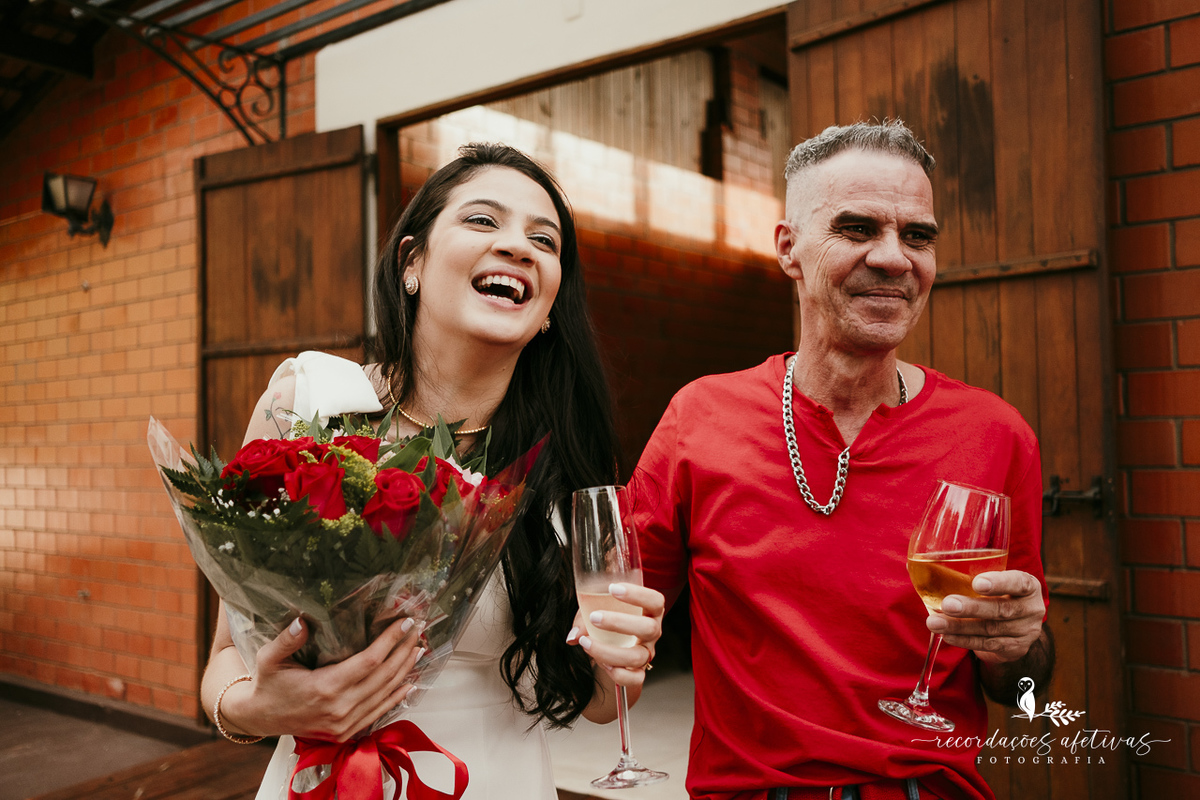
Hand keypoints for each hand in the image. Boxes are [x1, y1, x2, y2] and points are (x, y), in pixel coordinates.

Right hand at [226, 616, 423, 741]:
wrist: (259, 718)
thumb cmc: (267, 684)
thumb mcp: (268, 658)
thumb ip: (286, 640)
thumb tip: (301, 621)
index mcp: (324, 688)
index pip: (370, 661)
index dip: (390, 640)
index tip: (404, 622)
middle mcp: (339, 708)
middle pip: (384, 676)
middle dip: (403, 650)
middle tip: (417, 630)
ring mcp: (344, 724)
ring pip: (385, 694)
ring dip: (405, 671)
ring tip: (418, 649)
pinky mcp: (345, 733)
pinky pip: (378, 713)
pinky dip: (396, 697)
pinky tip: (409, 683)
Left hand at [567, 583, 664, 688]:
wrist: (612, 649)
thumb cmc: (607, 623)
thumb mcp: (594, 611)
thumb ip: (583, 619)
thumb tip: (573, 637)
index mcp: (649, 612)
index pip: (655, 600)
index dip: (638, 594)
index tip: (612, 588)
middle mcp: (652, 633)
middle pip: (648, 628)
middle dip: (619, 622)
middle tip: (594, 617)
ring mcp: (647, 654)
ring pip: (637, 656)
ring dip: (609, 650)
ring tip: (586, 642)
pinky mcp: (639, 673)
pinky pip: (634, 679)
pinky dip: (616, 673)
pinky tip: (601, 663)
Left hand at [927, 569, 1044, 664]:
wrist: (1016, 627)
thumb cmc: (997, 594)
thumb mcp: (992, 580)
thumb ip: (964, 572)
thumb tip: (916, 565)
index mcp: (1027, 585)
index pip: (1019, 582)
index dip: (999, 583)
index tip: (977, 583)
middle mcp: (1031, 609)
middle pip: (1002, 609)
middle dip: (972, 607)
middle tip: (947, 604)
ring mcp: (1025, 631)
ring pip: (991, 630)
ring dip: (960, 627)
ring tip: (934, 622)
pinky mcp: (1014, 649)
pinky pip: (987, 645)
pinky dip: (964, 640)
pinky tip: (946, 636)